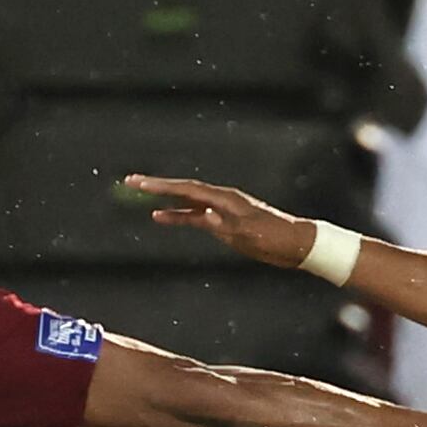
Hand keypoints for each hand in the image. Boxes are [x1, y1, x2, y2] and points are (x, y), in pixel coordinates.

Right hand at [127, 175, 315, 268]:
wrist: (295, 245)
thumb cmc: (274, 238)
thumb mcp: (247, 234)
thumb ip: (224, 224)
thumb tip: (204, 216)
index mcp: (225, 198)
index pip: (186, 189)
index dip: (161, 186)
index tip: (139, 183)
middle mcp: (221, 199)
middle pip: (182, 189)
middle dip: (156, 186)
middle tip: (131, 181)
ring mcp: (221, 209)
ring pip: (186, 201)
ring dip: (164, 199)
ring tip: (140, 196)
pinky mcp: (224, 221)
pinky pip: (194, 216)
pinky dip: (177, 216)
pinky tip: (162, 217)